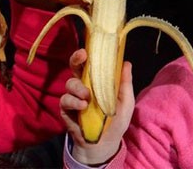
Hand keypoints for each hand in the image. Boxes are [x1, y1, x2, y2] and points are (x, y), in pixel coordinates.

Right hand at [60, 49, 134, 164]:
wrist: (105, 144)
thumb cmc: (116, 120)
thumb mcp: (125, 102)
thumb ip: (125, 84)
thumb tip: (127, 63)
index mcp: (97, 80)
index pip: (90, 63)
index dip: (89, 53)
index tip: (91, 47)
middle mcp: (83, 85)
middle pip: (75, 66)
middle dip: (76, 58)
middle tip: (82, 56)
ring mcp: (73, 97)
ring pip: (70, 82)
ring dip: (78, 87)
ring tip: (87, 96)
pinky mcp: (66, 109)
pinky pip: (65, 100)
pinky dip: (74, 101)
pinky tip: (82, 107)